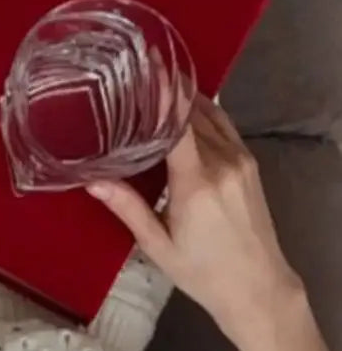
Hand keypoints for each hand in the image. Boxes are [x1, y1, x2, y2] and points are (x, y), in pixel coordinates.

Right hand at [86, 95, 303, 347]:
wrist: (257, 287)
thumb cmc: (203, 273)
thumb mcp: (158, 246)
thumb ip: (128, 208)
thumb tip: (94, 182)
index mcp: (196, 184)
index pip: (179, 124)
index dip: (164, 91)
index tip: (150, 63)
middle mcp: (223, 164)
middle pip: (194, 113)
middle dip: (169, 91)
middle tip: (141, 73)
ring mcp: (241, 162)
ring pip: (211, 117)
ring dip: (187, 100)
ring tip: (160, 84)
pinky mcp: (250, 166)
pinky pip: (224, 129)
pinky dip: (204, 115)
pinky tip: (187, 111)